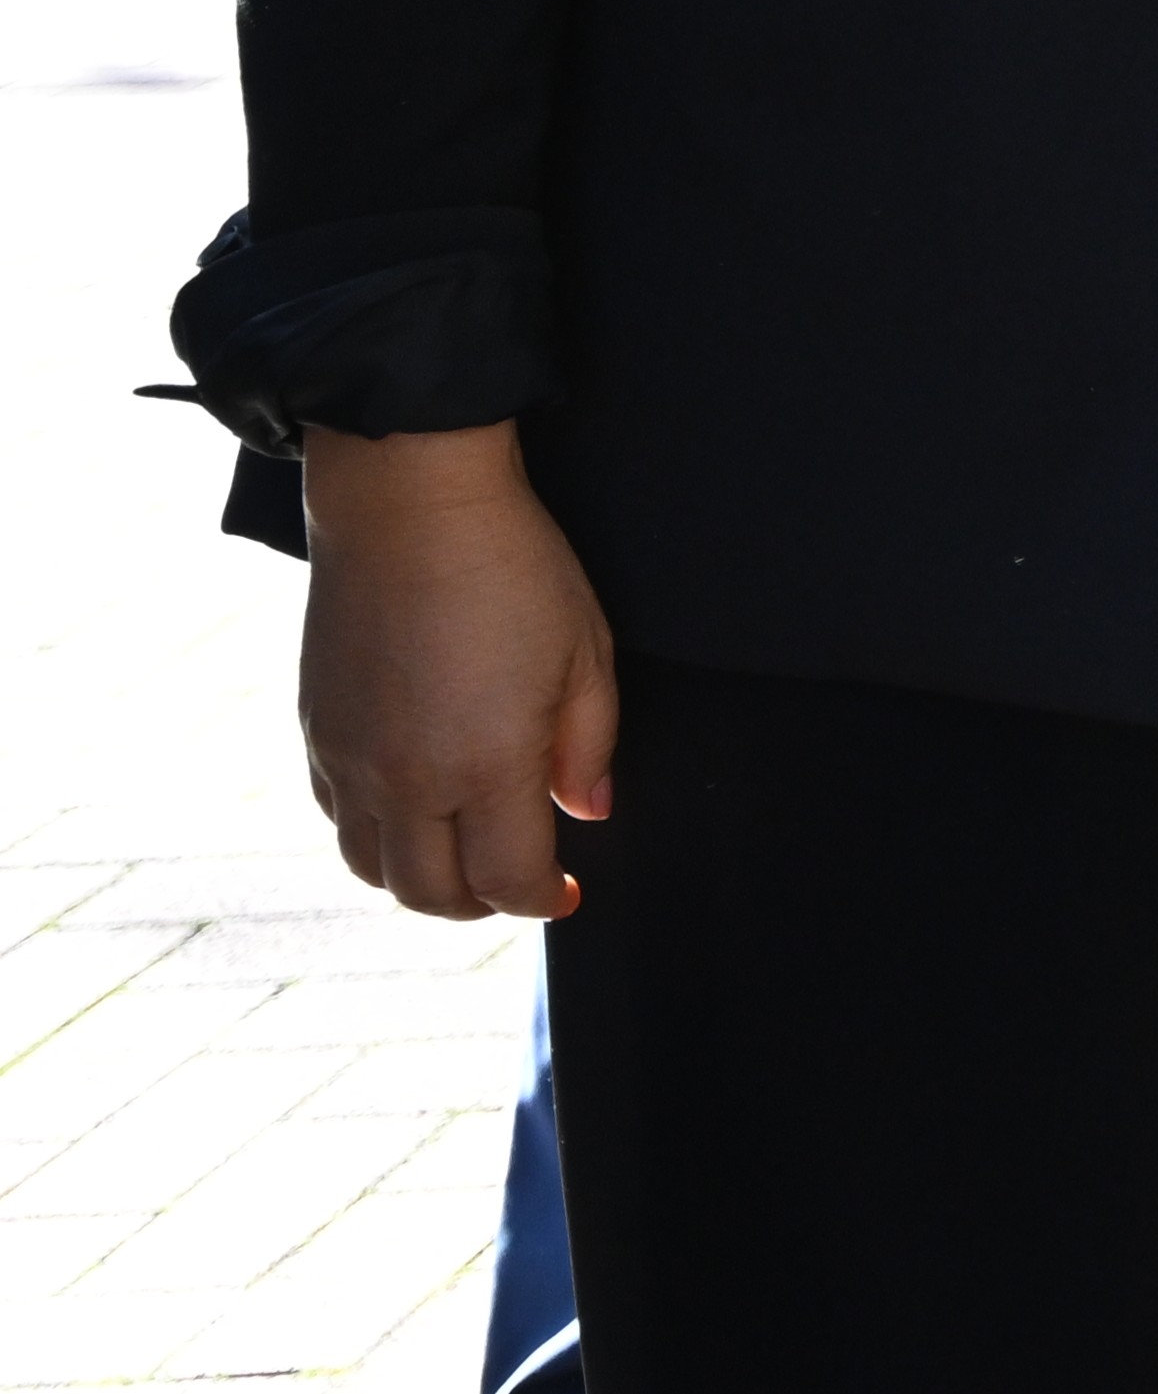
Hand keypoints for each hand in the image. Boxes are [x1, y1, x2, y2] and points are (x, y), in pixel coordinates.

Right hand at [297, 424, 616, 922]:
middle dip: (482, 906)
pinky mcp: (316, 731)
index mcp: (483, 765)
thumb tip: (585, 812)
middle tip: (517, 885)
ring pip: (371, 869)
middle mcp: (405, 778)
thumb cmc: (513, 568)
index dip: (544, 900)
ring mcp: (350, 759)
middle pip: (431, 895)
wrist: (407, 505)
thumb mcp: (585, 653)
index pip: (509, 880)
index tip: (568, 891)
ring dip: (421, 882)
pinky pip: (336, 819)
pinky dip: (373, 839)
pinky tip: (410, 812)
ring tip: (464, 860)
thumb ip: (588, 747)